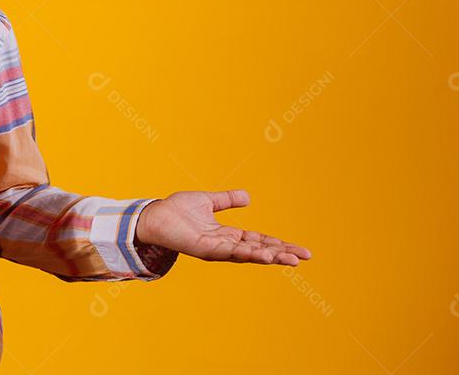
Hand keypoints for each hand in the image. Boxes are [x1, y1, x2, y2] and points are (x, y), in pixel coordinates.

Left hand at [135, 189, 311, 265]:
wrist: (154, 215)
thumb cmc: (177, 210)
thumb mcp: (208, 201)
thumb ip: (227, 200)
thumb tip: (248, 197)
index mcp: (228, 235)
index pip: (259, 240)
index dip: (278, 245)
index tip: (299, 250)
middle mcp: (225, 245)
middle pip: (259, 250)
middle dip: (281, 254)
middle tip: (304, 258)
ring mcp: (216, 249)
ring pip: (248, 254)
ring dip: (269, 257)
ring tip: (291, 260)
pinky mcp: (205, 249)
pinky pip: (230, 252)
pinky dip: (248, 253)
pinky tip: (263, 255)